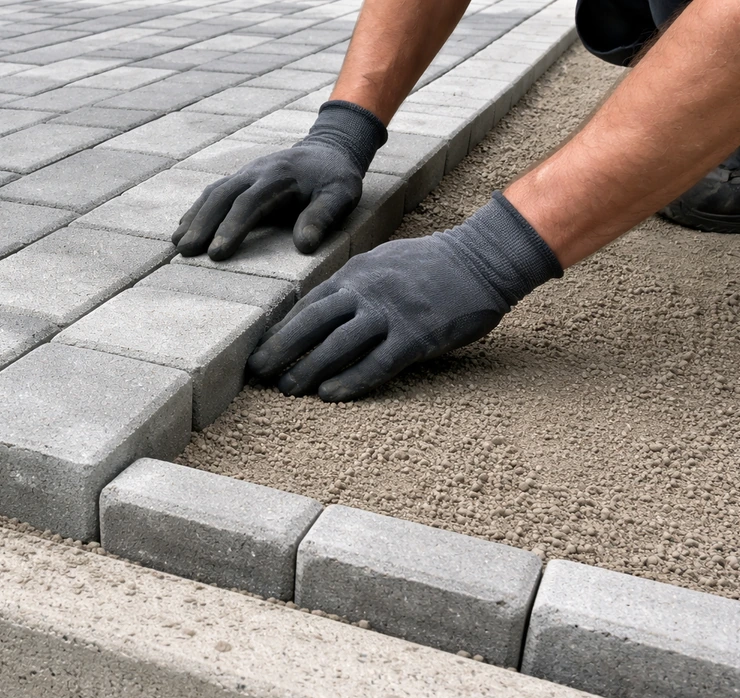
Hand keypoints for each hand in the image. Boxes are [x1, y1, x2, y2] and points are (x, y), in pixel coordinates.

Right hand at [173, 101, 386, 260]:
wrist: (327, 148)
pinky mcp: (239, 178)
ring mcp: (244, 173)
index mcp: (278, 177)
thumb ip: (323, 217)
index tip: (217, 254)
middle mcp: (255, 172)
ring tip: (178, 245)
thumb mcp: (341, 195)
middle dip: (202, 225)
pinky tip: (183, 228)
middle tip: (186, 252)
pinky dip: (196, 210)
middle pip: (222, 197)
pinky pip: (213, 192)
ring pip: (213, 193)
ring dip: (194, 218)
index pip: (249, 204)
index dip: (231, 228)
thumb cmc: (335, 178)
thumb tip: (303, 245)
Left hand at [247, 193, 563, 400]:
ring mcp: (390, 314)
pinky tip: (330, 394)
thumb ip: (351, 285)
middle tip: (257, 373)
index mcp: (355, 274)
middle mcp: (366, 292)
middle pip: (311, 325)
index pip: (307, 306)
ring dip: (308, 370)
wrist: (482, 259)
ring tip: (288, 390)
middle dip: (280, 350)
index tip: (259, 351)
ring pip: (337, 346)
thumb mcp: (382, 262)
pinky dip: (350, 380)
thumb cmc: (431, 265)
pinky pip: (376, 363)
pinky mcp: (416, 336)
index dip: (280, 331)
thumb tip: (321, 311)